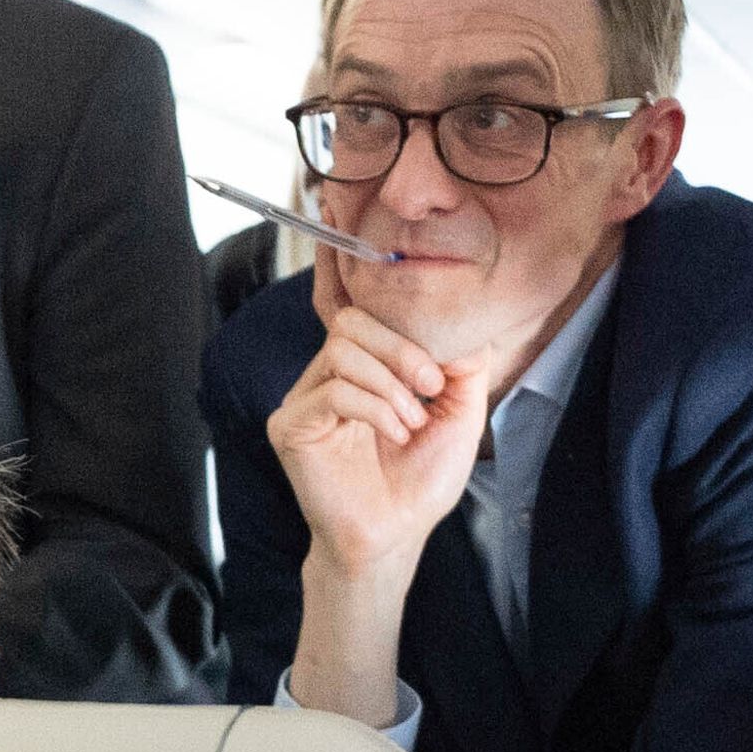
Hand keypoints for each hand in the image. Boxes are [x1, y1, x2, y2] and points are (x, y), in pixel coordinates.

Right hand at [268, 255, 487, 582]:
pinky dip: (374, 408)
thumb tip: (459, 328)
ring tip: (410, 423)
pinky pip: (333, 390)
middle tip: (429, 388)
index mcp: (363, 367)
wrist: (394, 536)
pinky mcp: (291, 425)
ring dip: (391, 385)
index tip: (330, 215)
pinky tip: (393, 435)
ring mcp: (305, 398)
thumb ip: (461, 366)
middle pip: (353, 322)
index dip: (336, 265)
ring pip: (344, 350)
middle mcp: (328, 375)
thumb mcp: (460, 414)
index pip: (348, 307)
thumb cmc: (420, 482)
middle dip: (401, 349)